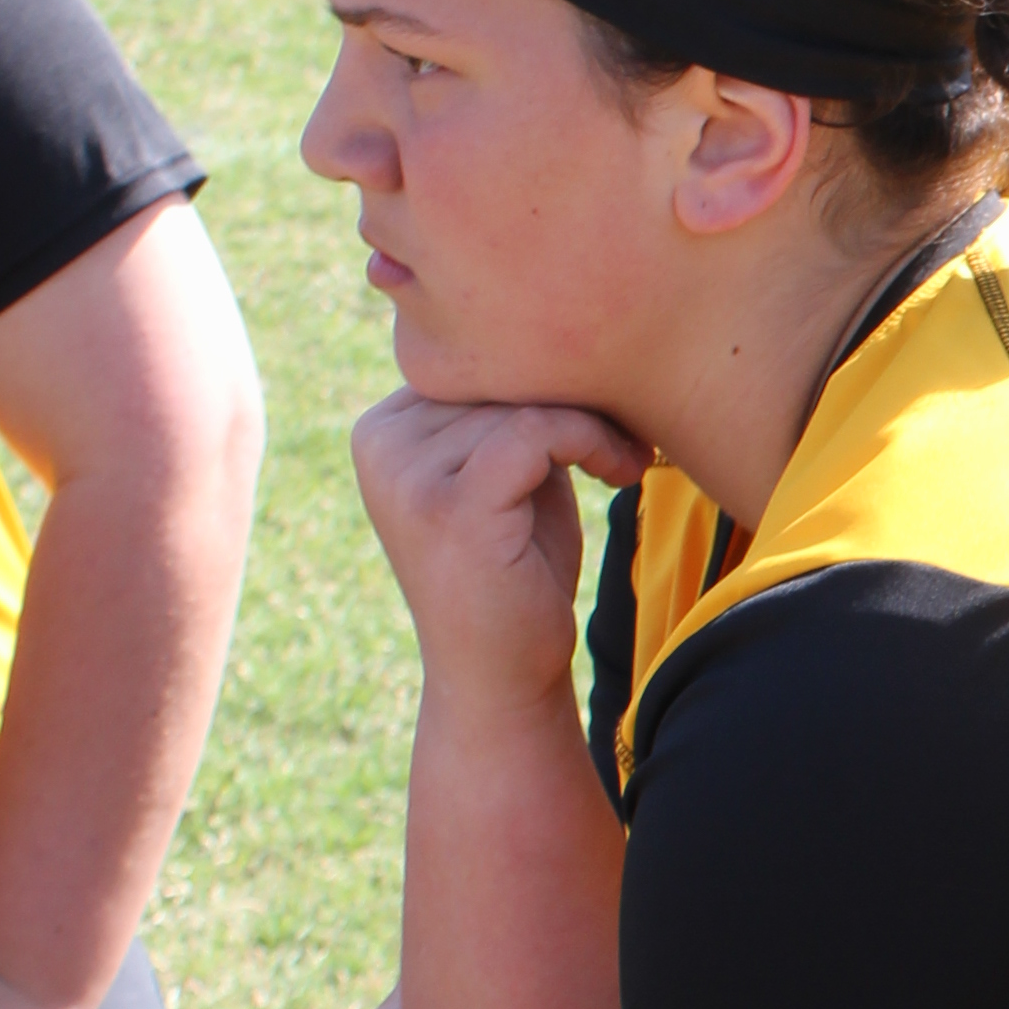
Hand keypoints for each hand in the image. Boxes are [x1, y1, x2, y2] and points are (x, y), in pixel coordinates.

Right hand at [352, 392, 648, 723]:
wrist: (503, 676)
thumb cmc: (517, 573)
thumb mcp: (507, 473)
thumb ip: (510, 410)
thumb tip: (561, 333)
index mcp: (382, 429)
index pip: (474, 365)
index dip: (548, 380)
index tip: (606, 417)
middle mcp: (379, 444)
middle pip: (497, 375)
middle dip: (575, 400)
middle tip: (629, 440)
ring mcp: (406, 476)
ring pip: (522, 401)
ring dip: (592, 426)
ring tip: (626, 461)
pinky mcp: (449, 506)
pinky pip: (534, 431)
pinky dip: (589, 442)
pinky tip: (620, 474)